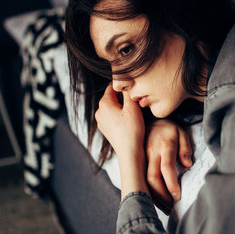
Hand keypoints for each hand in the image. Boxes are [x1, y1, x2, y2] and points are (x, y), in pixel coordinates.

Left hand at [96, 84, 148, 198]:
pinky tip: (128, 120)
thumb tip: (126, 81)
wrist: (129, 152)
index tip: (133, 87)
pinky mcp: (105, 129)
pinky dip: (119, 116)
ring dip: (121, 106)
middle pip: (111, 97)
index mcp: (104, 103)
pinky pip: (112, 116)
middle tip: (135, 100)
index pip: (112, 87)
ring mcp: (101, 121)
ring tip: (133, 111)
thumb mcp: (133, 107)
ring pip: (112, 107)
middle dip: (122, 96)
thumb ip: (128, 92)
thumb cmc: (132, 130)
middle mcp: (99, 111)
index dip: (123, 86)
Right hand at [145, 119, 192, 213]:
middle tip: (171, 207)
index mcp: (164, 145)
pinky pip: (140, 179)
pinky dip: (147, 192)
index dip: (171, 184)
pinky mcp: (136, 162)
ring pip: (143, 181)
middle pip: (152, 178)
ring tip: (165, 208)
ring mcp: (141, 157)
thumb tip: (188, 164)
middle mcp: (150, 152)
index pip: (166, 168)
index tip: (177, 197)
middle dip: (161, 196)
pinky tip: (155, 200)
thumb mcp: (181, 132)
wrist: (148, 120)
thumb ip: (185, 148)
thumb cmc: (168, 129)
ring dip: (153, 197)